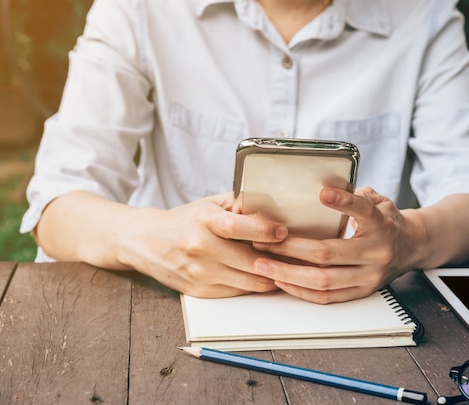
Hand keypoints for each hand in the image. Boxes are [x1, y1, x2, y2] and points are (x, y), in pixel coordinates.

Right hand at [120, 192, 288, 297]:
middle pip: (249, 261)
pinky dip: (254, 285)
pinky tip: (263, 276)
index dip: (265, 231)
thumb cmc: (185, 220)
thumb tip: (273, 205)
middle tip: (296, 256)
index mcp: (203, 221)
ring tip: (285, 268)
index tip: (282, 232)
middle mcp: (200, 248)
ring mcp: (199, 273)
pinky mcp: (200, 291)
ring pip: (248, 281)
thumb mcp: (210, 204)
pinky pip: (238, 291)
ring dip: (271, 277)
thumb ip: (240, 203)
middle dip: (277, 260)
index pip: (238, 227)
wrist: (146, 242)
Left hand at [251, 187, 422, 303]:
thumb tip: (321, 184)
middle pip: (328, 253)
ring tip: (263, 265)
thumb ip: (354, 193)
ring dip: (288, 273)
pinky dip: (300, 290)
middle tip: (263, 240)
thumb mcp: (378, 200)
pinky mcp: (361, 292)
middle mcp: (376, 252)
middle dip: (290, 247)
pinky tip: (281, 281)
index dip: (344, 202)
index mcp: (382, 224)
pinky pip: (327, 297)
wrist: (412, 247)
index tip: (323, 193)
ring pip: (323, 280)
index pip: (363, 211)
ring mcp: (369, 276)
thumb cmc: (386, 221)